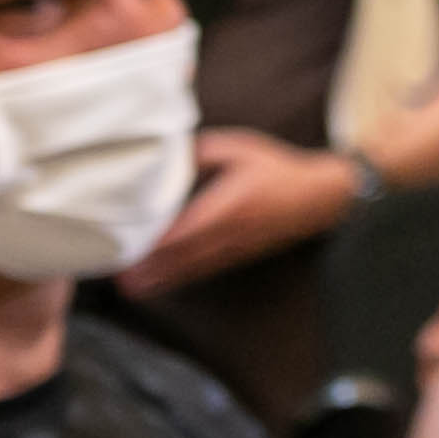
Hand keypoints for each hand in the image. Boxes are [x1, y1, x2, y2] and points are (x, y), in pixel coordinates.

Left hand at [119, 133, 358, 296]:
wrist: (318, 197)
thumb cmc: (278, 169)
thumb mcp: (241, 148)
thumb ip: (201, 152)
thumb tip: (165, 155)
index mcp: (230, 204)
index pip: (187, 228)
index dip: (159, 242)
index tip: (131, 248)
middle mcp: (231, 231)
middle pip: (185, 255)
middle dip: (152, 269)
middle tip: (120, 279)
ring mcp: (235, 247)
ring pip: (192, 267)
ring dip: (162, 279)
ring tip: (131, 289)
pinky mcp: (238, 254)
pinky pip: (204, 268)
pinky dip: (179, 277)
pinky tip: (159, 283)